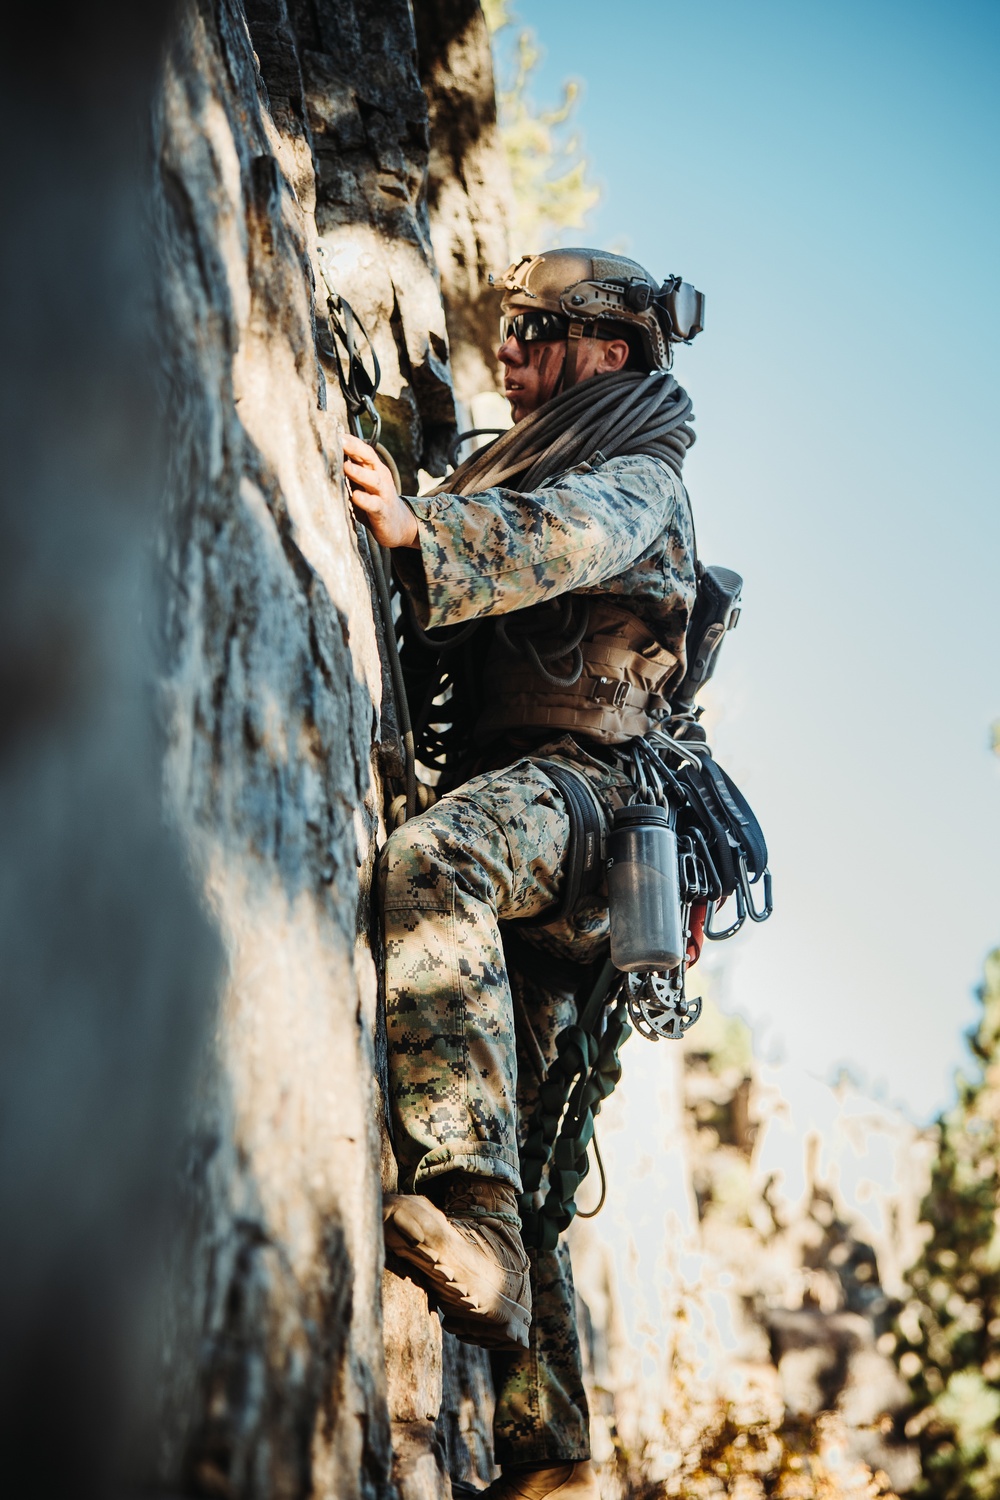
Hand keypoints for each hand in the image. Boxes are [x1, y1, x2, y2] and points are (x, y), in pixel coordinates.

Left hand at [342, 432, 418, 548]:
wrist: (398, 525)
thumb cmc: (375, 500)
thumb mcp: (363, 483)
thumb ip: (351, 471)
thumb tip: (328, 457)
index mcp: (374, 469)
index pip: (364, 450)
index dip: (351, 441)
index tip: (334, 432)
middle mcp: (380, 478)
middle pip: (369, 459)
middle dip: (355, 449)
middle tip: (340, 442)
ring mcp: (383, 494)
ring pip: (373, 480)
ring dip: (359, 473)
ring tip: (346, 467)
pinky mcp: (382, 512)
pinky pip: (374, 504)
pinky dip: (365, 500)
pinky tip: (356, 496)